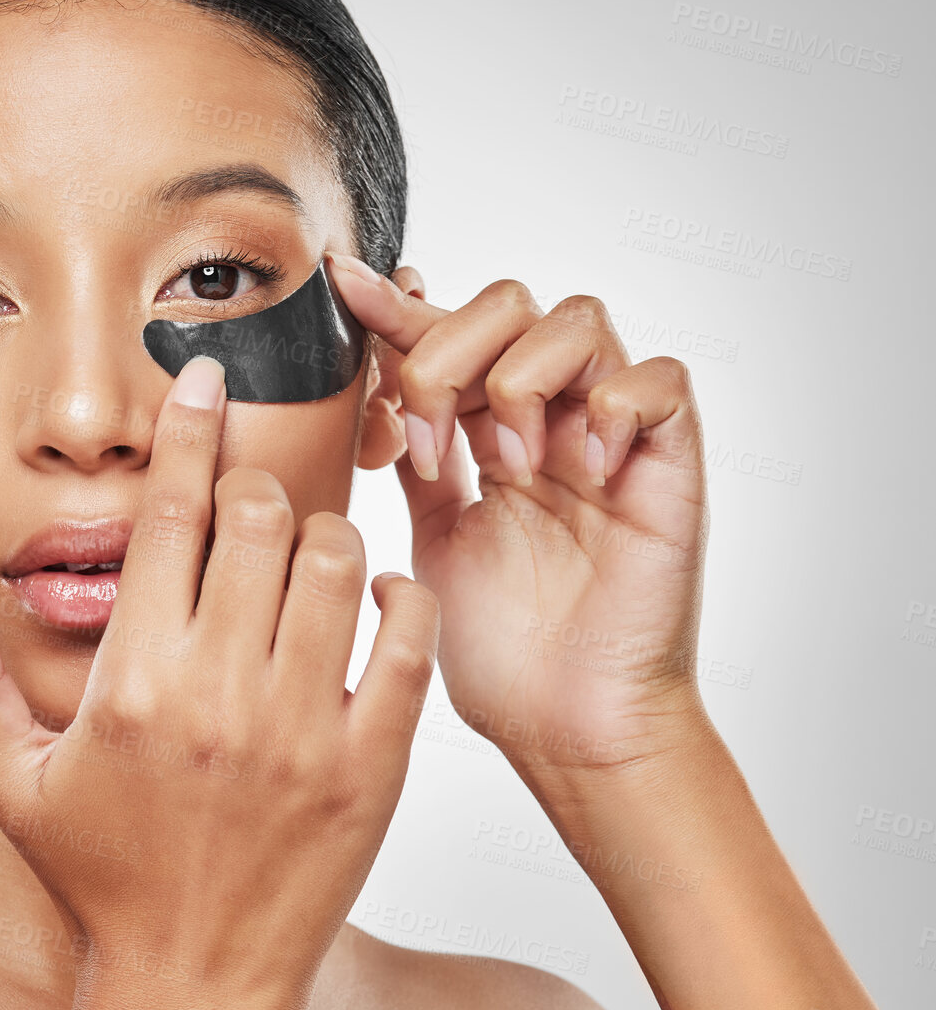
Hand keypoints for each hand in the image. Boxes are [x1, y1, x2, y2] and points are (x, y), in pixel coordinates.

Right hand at [0, 354, 440, 1009]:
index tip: (202, 376)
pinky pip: (409, 641)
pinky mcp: (373, 766)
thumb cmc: (100, 876)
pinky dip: (400, 598)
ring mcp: (305, 729)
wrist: (195, 982)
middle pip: (258, 519)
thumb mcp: (11, 780)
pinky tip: (374, 598)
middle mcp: (221, 694)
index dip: (186, 431)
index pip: (168, 516)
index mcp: (133, 682)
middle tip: (243, 506)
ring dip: (321, 534)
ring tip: (299, 553)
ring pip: (336, 562)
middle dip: (252, 488)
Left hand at [328, 253, 709, 780]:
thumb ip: (413, 455)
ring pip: (577, 320)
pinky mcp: (670, 465)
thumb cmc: (501, 651)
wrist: (562, 725)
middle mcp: (551, 419)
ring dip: (523, 381)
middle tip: (430, 446)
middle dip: (449, 355)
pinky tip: (582, 469)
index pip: (443, 334)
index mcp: (486, 431)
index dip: (394, 306)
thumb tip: (367, 389)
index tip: (339, 285)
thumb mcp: (432, 534)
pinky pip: (660, 380)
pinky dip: (613, 406)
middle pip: (506, 304)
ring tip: (508, 467)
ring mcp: (611, 437)